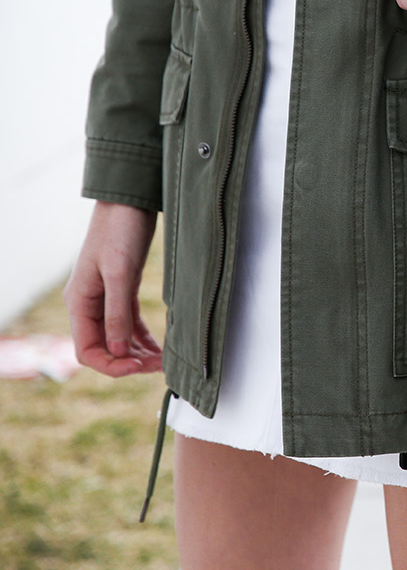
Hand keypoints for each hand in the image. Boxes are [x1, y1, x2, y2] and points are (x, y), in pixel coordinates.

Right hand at [64, 201, 161, 376]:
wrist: (129, 202)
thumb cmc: (120, 231)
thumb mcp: (119, 273)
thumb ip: (116, 313)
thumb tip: (117, 350)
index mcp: (79, 303)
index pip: (87, 350)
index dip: (111, 364)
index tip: (138, 367)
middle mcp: (89, 304)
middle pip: (104, 348)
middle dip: (129, 361)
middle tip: (160, 367)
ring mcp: (105, 298)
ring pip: (119, 338)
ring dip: (139, 352)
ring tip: (164, 362)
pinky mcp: (122, 289)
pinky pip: (129, 323)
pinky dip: (143, 338)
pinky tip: (160, 347)